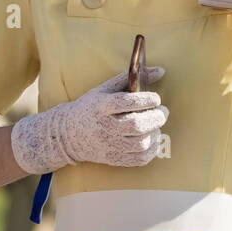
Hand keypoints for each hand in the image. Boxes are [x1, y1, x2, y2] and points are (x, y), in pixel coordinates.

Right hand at [10, 67, 167, 173]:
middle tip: (162, 111)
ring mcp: (108, 145)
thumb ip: (131, 78)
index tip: (156, 98)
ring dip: (155, 133)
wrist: (68, 134)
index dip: (147, 99)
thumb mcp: (105, 89)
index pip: (128, 102)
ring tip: (155, 124)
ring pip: (141, 143)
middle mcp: (104, 127)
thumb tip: (161, 71)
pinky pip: (140, 159)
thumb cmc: (90, 107)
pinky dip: (152, 149)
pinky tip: (151, 139)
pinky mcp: (113, 159)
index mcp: (101, 106)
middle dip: (156, 117)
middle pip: (137, 125)